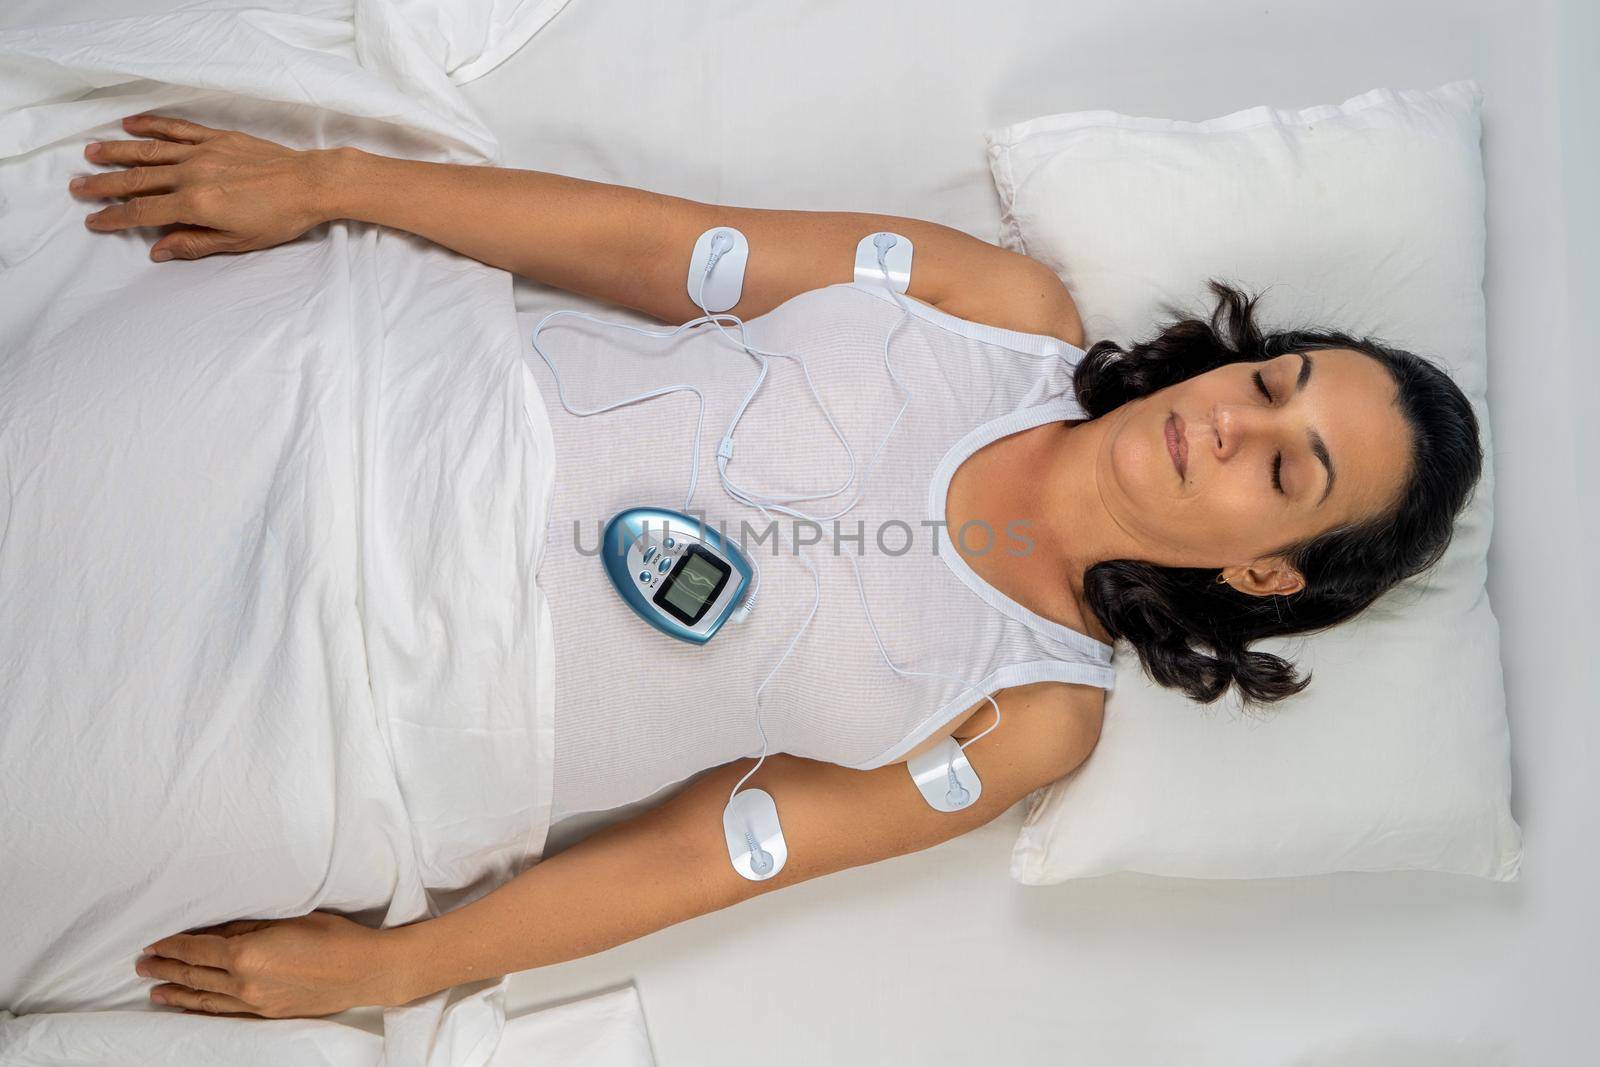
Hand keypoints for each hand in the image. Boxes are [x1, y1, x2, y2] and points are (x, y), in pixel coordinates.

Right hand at [70, 113, 343, 262]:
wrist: (310, 183)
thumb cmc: (279, 219)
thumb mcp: (238, 242)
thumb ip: (195, 243)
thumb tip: (157, 251)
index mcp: (195, 204)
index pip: (143, 212)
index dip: (114, 218)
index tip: (92, 221)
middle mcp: (191, 174)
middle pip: (137, 179)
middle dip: (104, 184)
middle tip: (75, 186)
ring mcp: (202, 152)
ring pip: (149, 150)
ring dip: (117, 151)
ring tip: (90, 152)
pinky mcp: (216, 137)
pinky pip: (176, 129)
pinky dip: (151, 126)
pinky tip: (130, 124)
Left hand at [136, 912, 415, 1017]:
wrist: (364, 970)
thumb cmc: (332, 936)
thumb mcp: (289, 918)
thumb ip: (250, 926)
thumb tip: (220, 930)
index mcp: (246, 954)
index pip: (198, 950)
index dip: (173, 946)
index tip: (154, 943)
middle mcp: (244, 983)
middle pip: (195, 976)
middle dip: (166, 970)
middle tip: (142, 965)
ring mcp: (255, 1003)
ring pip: (206, 999)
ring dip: (177, 994)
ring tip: (154, 992)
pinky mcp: (269, 1013)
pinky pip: (226, 1013)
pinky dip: (204, 1009)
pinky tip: (193, 1006)